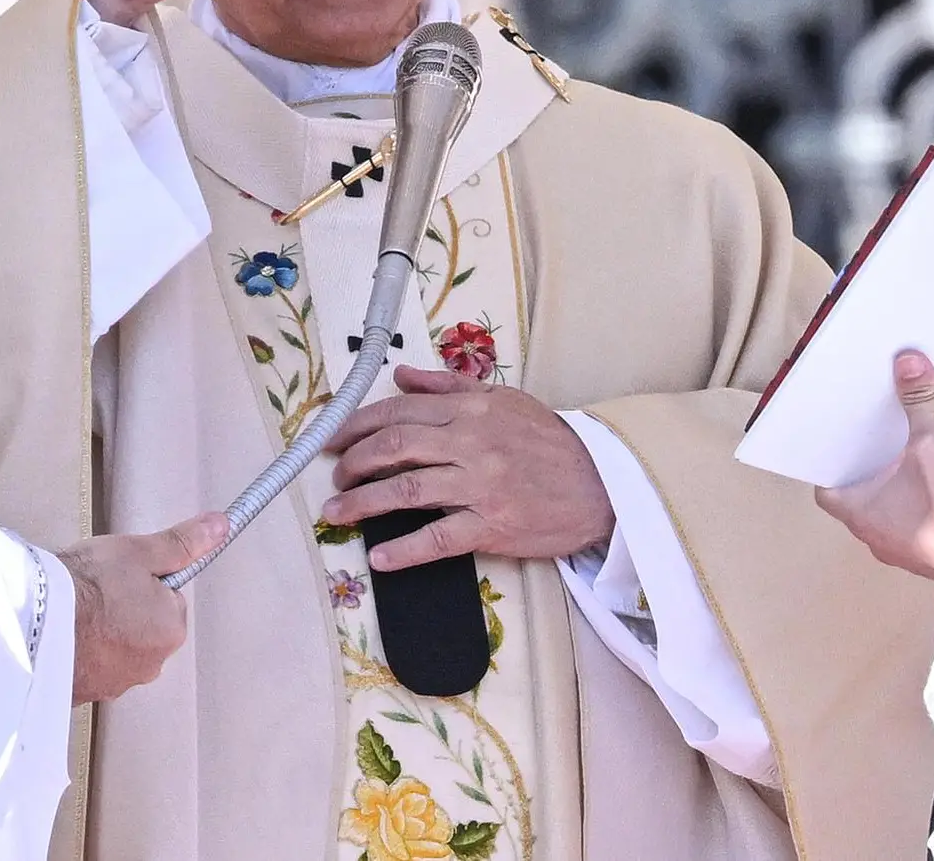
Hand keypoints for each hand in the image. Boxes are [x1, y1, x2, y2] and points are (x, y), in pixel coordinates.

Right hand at [56, 511, 227, 703]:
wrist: (33, 623)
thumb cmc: (86, 588)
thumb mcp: (140, 552)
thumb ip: (182, 543)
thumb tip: (219, 527)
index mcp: (170, 630)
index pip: (168, 600)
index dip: (144, 582)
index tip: (122, 576)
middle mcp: (149, 665)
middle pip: (143, 627)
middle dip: (124, 610)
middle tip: (96, 593)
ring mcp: (114, 683)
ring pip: (116, 648)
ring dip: (101, 633)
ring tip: (76, 613)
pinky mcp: (82, 694)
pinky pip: (89, 668)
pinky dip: (79, 653)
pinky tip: (63, 636)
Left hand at [320, 366, 615, 570]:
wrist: (601, 482)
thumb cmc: (549, 442)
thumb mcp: (503, 399)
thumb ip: (448, 385)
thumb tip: (401, 374)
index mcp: (471, 409)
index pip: (400, 411)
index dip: (357, 424)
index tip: (332, 438)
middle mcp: (471, 442)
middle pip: (394, 446)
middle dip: (353, 462)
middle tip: (333, 475)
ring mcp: (480, 485)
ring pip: (406, 490)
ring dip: (362, 503)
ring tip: (336, 512)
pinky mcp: (492, 525)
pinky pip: (438, 538)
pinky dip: (403, 550)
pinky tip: (379, 557)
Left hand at [814, 351, 933, 579]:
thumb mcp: (932, 447)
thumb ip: (919, 404)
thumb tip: (909, 363)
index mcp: (858, 513)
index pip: (826, 492)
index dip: (830, 469)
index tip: (839, 450)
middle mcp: (874, 537)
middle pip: (857, 502)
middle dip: (868, 476)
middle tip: (877, 448)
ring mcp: (902, 553)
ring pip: (886, 518)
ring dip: (895, 496)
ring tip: (909, 466)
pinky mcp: (930, 558)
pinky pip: (915, 530)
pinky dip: (920, 511)